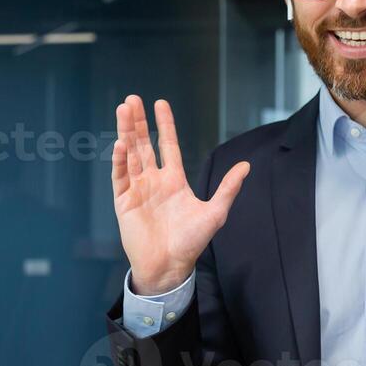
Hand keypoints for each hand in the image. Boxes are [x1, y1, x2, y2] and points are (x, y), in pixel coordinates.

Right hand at [112, 95, 249, 294]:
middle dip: (139, 122)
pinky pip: (120, 176)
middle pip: (144, 144)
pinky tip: (121, 143)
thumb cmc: (191, 242)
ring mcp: (137, 189)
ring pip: (129, 154)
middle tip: (132, 99)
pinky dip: (119, 160)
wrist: (170, 266)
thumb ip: (227, 188)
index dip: (165, 124)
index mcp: (174, 180)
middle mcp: (153, 180)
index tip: (160, 103)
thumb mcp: (215, 212)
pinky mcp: (124, 201)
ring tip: (123, 109)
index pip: (167, 145)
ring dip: (126, 132)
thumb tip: (246, 166)